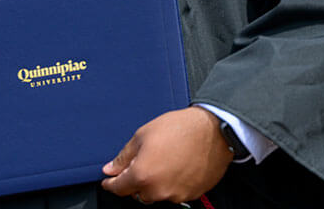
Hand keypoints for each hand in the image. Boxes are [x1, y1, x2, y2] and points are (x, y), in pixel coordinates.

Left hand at [100, 107, 232, 203]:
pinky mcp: (192, 194)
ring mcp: (177, 195)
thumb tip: (111, 169)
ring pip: (157, 194)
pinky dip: (172, 183)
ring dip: (155, 182)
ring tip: (164, 160)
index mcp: (143, 175)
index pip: (119, 189)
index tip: (109, 181)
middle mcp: (159, 190)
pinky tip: (176, 165)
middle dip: (136, 180)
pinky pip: (174, 193)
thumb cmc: (181, 128)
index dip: (111, 184)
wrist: (214, 131)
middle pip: (138, 193)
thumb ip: (123, 157)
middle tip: (143, 161)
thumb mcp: (143, 135)